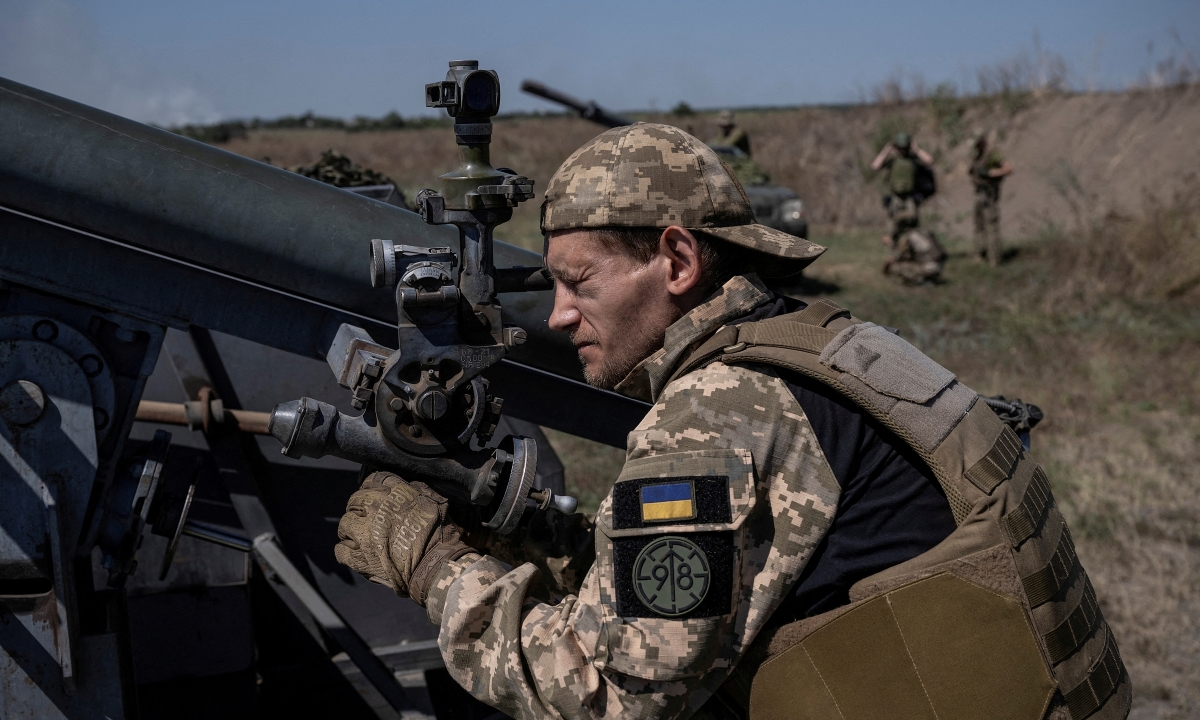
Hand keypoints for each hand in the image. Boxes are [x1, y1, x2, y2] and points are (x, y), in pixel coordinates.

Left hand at [335, 471, 472, 604]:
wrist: (435, 565)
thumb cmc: (440, 534)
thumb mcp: (436, 501)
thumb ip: (418, 490)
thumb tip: (407, 486)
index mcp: (395, 494)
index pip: (374, 480)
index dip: (372, 487)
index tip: (373, 494)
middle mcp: (376, 509)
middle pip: (355, 500)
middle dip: (357, 507)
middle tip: (364, 517)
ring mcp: (365, 534)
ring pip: (345, 524)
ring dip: (349, 529)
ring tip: (356, 536)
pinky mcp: (359, 557)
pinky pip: (341, 550)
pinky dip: (344, 551)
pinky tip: (351, 553)